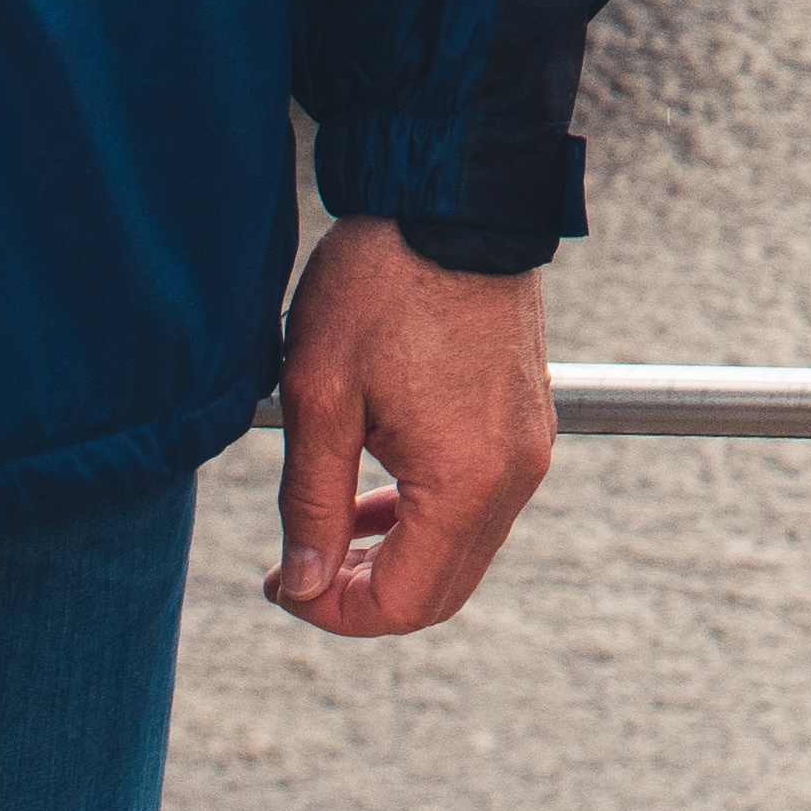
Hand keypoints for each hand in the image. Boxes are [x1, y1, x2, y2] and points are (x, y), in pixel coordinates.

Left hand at [265, 221, 552, 637]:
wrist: (452, 197)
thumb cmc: (380, 284)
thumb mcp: (320, 394)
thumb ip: (311, 504)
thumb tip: (302, 585)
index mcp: (465, 478)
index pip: (404, 603)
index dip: (333, 613)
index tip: (279, 584)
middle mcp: (514, 475)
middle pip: (442, 592)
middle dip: (365, 598)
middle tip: (299, 571)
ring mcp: (531, 447)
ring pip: (465, 552)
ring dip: (397, 559)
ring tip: (331, 532)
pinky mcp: (530, 420)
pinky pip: (483, 505)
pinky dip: (429, 519)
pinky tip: (379, 490)